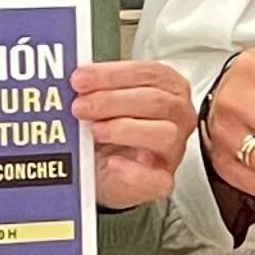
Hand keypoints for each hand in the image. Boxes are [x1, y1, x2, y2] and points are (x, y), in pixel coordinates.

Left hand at [70, 57, 196, 210]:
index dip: (113, 74)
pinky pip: (158, 180)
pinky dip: (133, 171)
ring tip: (95, 131)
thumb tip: (77, 79)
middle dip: (112, 101)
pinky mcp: (162, 182)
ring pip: (165, 134)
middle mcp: (177, 117)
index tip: (81, 78)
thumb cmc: (108, 131)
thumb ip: (96, 87)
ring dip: (124, 129)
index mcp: (168, 88)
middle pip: (157, 101)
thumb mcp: (102, 101)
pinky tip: (112, 163)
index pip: (150, 73)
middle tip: (79, 106)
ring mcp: (173, 150)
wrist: (102, 169)